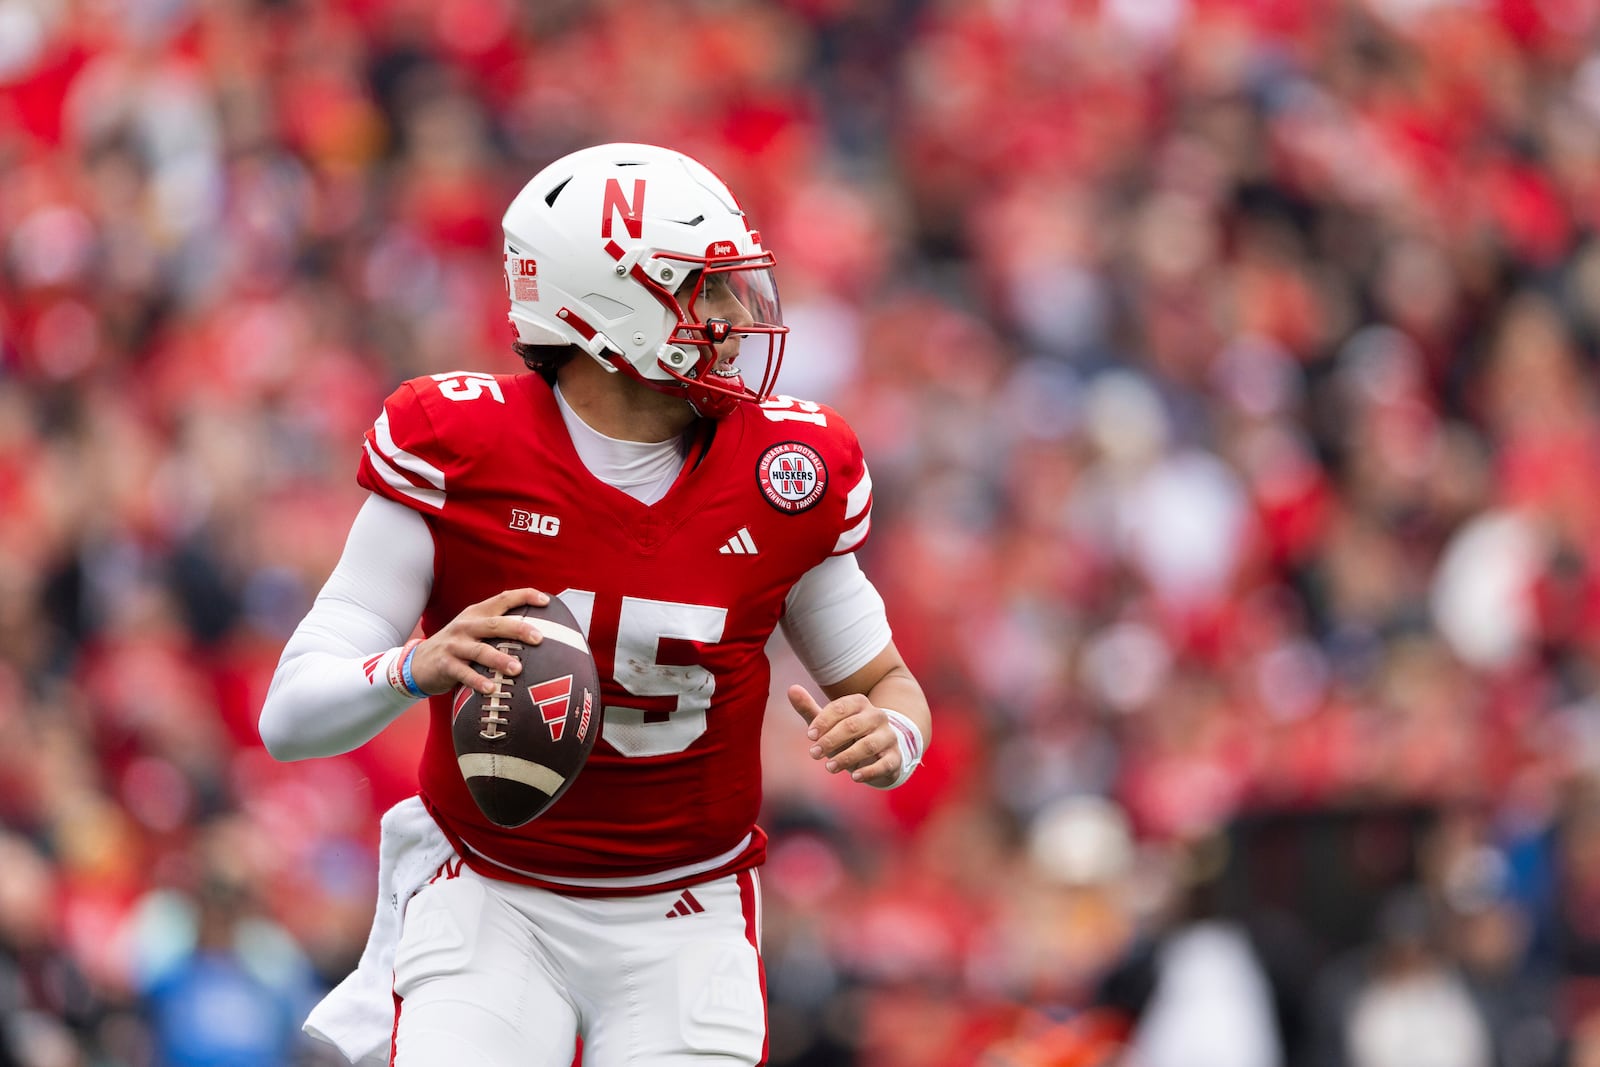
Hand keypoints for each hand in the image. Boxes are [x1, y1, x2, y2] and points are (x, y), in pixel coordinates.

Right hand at [409, 588, 549, 695]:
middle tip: (539, 638)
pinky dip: (478, 681)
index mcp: (476, 614)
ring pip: (480, 650)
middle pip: (495, 624)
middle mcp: (466, 626)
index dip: (524, 596)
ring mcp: (455, 645)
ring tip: (517, 669)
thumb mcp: (473, 630)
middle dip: (518, 629)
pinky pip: (464, 673)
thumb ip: (498, 628)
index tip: (545, 601)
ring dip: (500, 659)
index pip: (502, 599)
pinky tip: (492, 688)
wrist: (418, 662)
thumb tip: (538, 633)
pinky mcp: (445, 664)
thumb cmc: (457, 646)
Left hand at [788, 685, 903, 787]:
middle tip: (813, 754)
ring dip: (846, 757)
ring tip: (829, 767)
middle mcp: (877, 717)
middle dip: (830, 740)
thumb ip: (809, 708)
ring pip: (868, 745)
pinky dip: (869, 771)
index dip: (823, 722)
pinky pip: (884, 764)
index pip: (840, 708)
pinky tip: (854, 777)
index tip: (810, 736)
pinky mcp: (895, 758)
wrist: (879, 753)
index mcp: (860, 703)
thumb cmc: (848, 736)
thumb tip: (791, 689)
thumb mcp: (828, 724)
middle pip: (852, 726)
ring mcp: (888, 737)